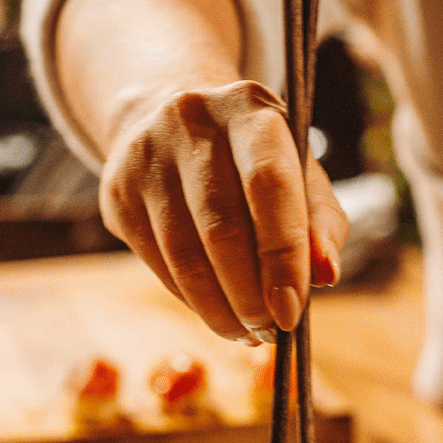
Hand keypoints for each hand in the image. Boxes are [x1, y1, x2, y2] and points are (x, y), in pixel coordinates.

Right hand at [98, 79, 348, 342]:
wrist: (166, 119)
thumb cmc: (252, 158)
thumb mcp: (298, 172)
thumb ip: (321, 222)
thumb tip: (325, 275)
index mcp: (250, 109)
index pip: (268, 186)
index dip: (282, 255)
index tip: (292, 313)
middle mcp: (192, 122)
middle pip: (222, 227)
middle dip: (250, 295)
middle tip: (271, 332)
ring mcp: (145, 157)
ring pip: (184, 255)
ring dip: (219, 309)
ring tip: (248, 333)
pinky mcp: (117, 194)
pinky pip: (158, 263)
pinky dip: (191, 299)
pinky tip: (216, 312)